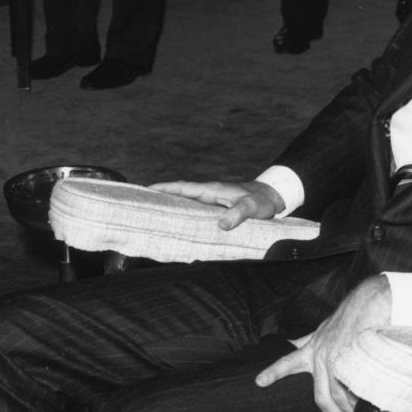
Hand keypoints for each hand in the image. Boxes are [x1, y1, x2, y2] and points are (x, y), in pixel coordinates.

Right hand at [148, 180, 284, 229]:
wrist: (272, 197)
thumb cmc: (262, 201)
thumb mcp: (253, 207)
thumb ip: (239, 213)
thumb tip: (222, 224)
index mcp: (213, 190)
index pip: (184, 187)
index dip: (165, 188)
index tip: (146, 190)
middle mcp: (209, 193)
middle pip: (179, 193)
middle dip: (160, 197)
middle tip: (139, 204)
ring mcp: (211, 200)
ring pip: (185, 201)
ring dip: (170, 205)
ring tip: (150, 215)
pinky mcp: (215, 208)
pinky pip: (194, 208)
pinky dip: (182, 212)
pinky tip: (176, 223)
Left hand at [254, 276, 391, 411]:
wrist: (369, 302)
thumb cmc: (349, 315)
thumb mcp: (324, 328)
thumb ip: (310, 341)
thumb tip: (294, 343)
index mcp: (312, 348)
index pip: (287, 362)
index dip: (273, 373)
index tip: (259, 381)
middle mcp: (320, 355)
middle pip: (321, 396)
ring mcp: (336, 359)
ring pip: (338, 395)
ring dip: (348, 411)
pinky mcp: (352, 360)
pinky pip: (354, 388)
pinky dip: (360, 400)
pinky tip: (366, 407)